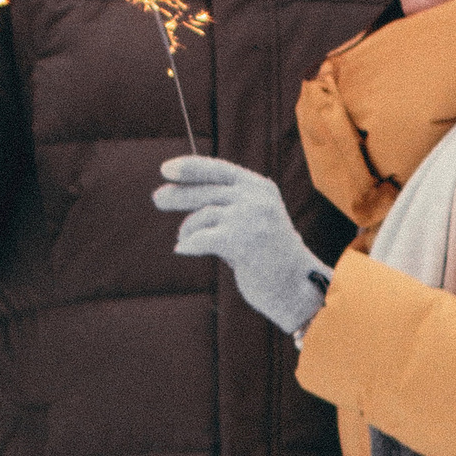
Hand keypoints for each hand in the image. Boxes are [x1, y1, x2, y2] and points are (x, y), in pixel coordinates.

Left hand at [153, 155, 330, 337]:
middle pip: (206, 190)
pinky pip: (200, 239)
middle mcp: (255, 198)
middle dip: (178, 195)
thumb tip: (182, 195)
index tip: (166, 169)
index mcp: (261, 188)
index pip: (219, 169)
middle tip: (157, 199)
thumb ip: (229, 206)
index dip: (190, 167)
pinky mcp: (240, 240)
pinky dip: (189, 245)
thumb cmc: (271, 257)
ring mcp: (249, 217)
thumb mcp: (255, 220)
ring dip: (187, 230)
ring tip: (183, 240)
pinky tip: (182, 249)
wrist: (298, 287)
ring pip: (201, 216)